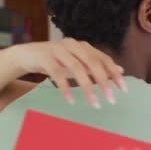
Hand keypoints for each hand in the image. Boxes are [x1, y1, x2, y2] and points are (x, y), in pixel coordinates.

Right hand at [7, 38, 125, 107]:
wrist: (26, 55)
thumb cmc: (56, 61)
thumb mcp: (78, 63)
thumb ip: (97, 66)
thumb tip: (120, 70)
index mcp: (83, 46)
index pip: (103, 59)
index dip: (114, 73)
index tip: (123, 89)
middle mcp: (73, 45)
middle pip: (93, 62)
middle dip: (104, 82)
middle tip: (111, 99)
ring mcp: (58, 50)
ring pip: (77, 68)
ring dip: (87, 88)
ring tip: (95, 104)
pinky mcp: (45, 57)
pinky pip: (57, 73)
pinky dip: (66, 88)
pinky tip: (71, 100)